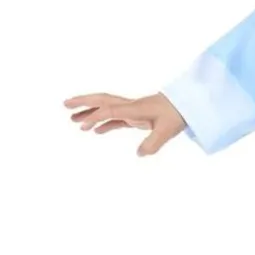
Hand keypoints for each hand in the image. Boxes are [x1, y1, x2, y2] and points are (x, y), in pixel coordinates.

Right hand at [63, 92, 186, 155]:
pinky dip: (104, 123)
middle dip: (83, 102)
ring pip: (106, 108)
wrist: (190, 105)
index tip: (83, 126)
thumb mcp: (167, 130)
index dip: (95, 117)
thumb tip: (140, 154)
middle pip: (102, 100)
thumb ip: (153, 143)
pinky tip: (95, 131)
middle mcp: (130, 107)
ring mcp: (133, 110)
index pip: (110, 110)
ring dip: (89, 112)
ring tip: (72, 120)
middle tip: (64, 105)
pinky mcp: (138, 115)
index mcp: (135, 108)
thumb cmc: (178, 115)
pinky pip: (116, 118)